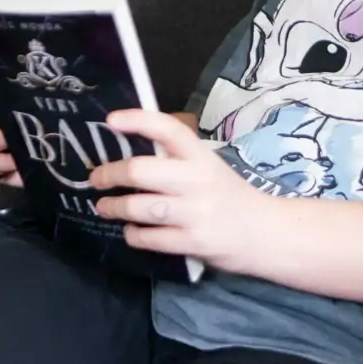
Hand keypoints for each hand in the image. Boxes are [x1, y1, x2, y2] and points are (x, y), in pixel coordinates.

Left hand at [89, 110, 281, 273]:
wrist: (265, 233)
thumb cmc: (230, 196)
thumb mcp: (209, 168)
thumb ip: (177, 160)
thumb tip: (130, 154)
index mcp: (202, 156)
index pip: (168, 129)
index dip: (137, 120)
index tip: (111, 120)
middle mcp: (198, 180)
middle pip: (141, 171)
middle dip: (109, 174)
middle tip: (97, 178)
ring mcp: (195, 213)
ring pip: (139, 207)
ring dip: (113, 207)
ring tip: (105, 207)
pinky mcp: (192, 242)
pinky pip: (149, 238)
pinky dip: (133, 234)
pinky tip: (132, 231)